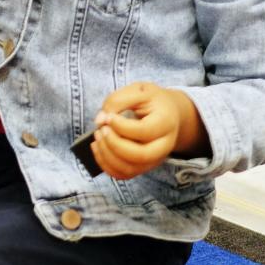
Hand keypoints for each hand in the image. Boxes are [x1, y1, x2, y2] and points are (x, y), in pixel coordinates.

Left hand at [89, 82, 209, 179]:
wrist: (168, 113)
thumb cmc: (151, 100)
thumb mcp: (138, 90)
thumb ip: (118, 100)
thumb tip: (100, 120)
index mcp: (166, 122)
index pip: (143, 131)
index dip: (120, 125)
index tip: (108, 116)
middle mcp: (164, 146)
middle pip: (140, 156)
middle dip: (114, 144)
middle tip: (101, 129)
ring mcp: (154, 159)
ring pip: (130, 169)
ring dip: (107, 155)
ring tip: (97, 137)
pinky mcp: (143, 166)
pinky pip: (123, 174)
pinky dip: (105, 164)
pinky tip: (97, 147)